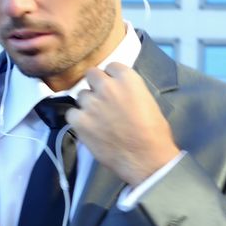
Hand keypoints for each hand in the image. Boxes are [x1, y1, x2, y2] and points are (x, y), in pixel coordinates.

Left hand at [66, 64, 179, 185]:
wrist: (146, 158)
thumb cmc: (154, 133)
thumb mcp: (147, 102)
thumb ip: (130, 91)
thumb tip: (120, 92)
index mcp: (127, 79)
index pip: (111, 66)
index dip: (111, 77)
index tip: (113, 87)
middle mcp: (107, 86)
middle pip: (91, 74)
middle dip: (96, 85)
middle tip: (102, 100)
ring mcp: (91, 103)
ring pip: (81, 95)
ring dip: (87, 104)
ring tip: (96, 118)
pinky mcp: (80, 121)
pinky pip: (71, 114)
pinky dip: (77, 120)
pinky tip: (88, 128)